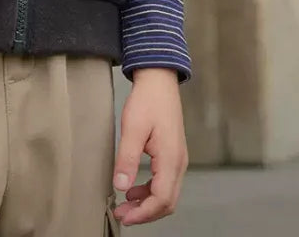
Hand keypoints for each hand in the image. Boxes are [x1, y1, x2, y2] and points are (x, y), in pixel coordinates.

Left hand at [112, 68, 187, 224]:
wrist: (159, 82)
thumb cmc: (147, 101)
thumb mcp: (132, 128)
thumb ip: (127, 158)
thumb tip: (121, 186)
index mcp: (170, 159)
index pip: (161, 199)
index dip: (143, 213)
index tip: (124, 216)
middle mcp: (178, 164)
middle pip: (167, 202)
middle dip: (145, 213)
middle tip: (122, 215)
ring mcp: (177, 160)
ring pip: (167, 194)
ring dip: (147, 203)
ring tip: (125, 205)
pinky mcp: (172, 155)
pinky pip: (165, 182)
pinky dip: (150, 191)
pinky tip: (133, 188)